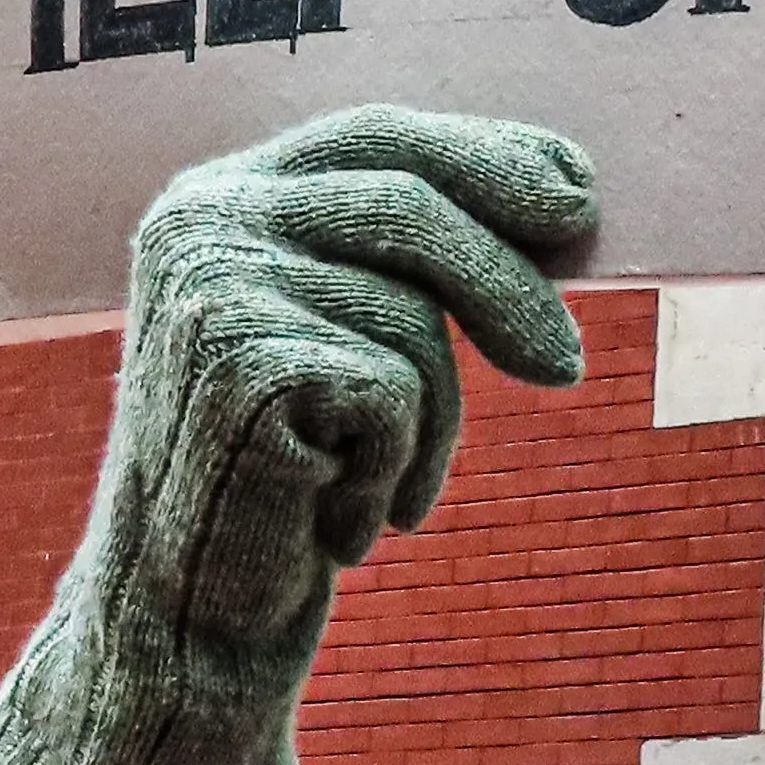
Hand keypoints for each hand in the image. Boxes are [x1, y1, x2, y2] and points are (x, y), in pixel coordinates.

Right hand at [0, 109, 592, 764]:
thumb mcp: (341, 348)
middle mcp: (201, 221)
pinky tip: (336, 524)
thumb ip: (408, 263)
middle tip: (566, 373)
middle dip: (509, 284)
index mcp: (217, 200)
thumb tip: (571, 195)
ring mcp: (213, 282)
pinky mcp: (240, 357)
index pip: (375, 136)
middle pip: (409, 203)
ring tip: (381, 497)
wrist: (185, 628)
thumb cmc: (278, 495)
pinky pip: (395, 388)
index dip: (487, 156)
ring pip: (411, 313)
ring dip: (433, 426)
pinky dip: (397, 468)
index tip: (578, 192)